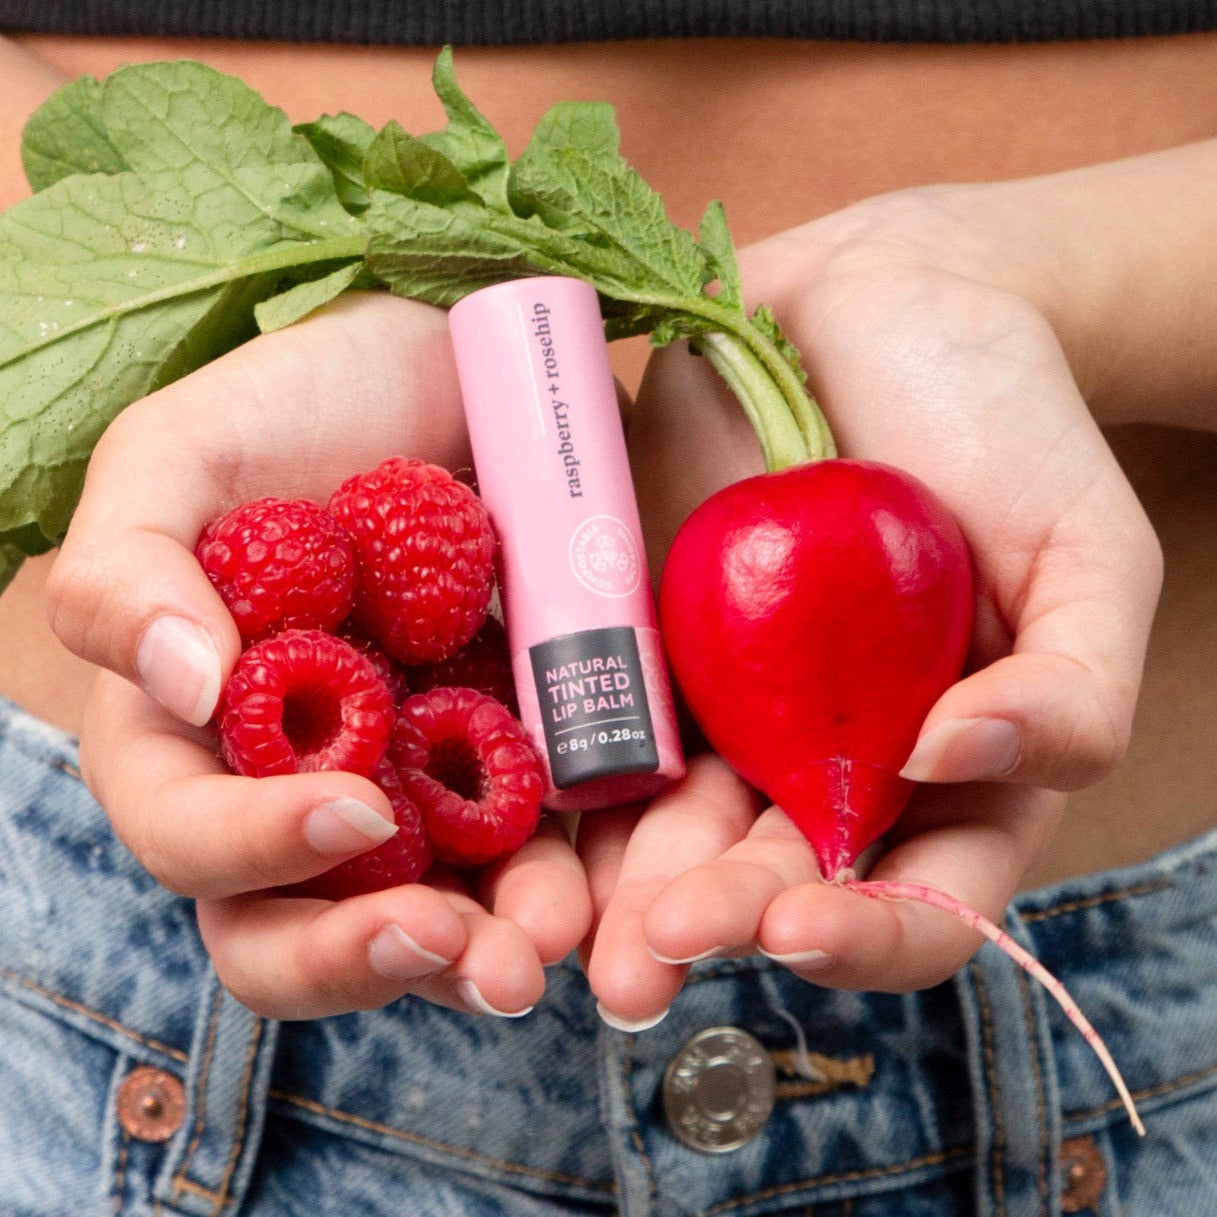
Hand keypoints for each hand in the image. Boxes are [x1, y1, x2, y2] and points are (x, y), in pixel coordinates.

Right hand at [47, 292, 591, 1019]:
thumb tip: (175, 688)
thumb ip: (128, 566)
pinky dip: (552, 892)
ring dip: (474, 957)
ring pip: (417, 921)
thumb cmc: (312, 399)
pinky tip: (592, 896)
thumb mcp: (186, 451)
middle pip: (290, 927)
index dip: (253, 850)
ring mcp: (409, 783)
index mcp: (193, 730)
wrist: (468, 369)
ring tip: (537, 953)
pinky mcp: (509, 765)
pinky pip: (524, 861)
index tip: (351, 808)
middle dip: (363, 955)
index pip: (189, 836)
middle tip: (452, 949)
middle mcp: (292, 781)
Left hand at [586, 187, 1162, 1023]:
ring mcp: (718, 702)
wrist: (880, 303)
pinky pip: (584, 717)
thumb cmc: (1006, 426)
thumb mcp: (1088, 556)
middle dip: (701, 925)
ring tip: (548, 936)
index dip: (864, 938)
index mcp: (940, 773)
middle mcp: (820, 760)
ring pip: (655, 824)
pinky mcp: (634, 633)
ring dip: (602, 892)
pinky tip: (502, 819)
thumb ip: (1066, 688)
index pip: (915, 904)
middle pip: (761, 880)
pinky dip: (546, 775)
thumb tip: (952, 763)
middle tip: (639, 965)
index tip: (799, 926)